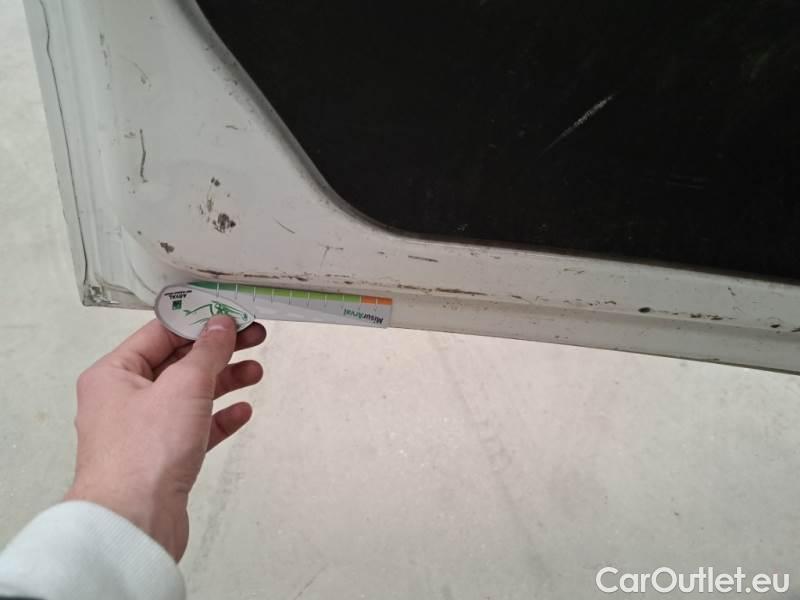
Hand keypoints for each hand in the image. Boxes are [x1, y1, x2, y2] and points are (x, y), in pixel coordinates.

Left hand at [64, 316, 266, 560]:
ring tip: (257, 372)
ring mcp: (143, 431)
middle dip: (218, 351)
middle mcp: (124, 399)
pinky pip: (194, 429)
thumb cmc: (147, 448)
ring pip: (189, 396)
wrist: (133, 522)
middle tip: (256, 337)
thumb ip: (207, 351)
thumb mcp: (184, 386)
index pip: (160, 333)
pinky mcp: (162, 459)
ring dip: (224, 381)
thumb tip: (222, 323)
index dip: (199, 321)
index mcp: (114, 374)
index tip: (234, 314)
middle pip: (178, 363)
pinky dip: (218, 418)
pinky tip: (242, 411)